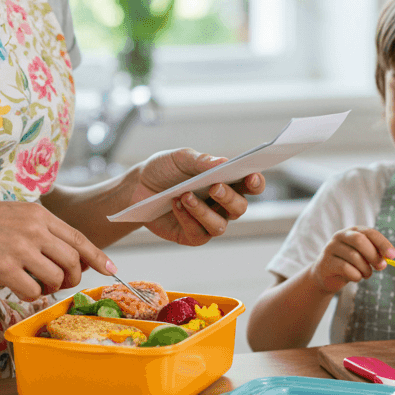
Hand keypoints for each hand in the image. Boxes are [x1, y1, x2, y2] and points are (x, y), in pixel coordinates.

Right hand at [0, 199, 113, 300]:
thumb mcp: (16, 213)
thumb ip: (41, 229)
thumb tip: (66, 252)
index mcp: (39, 214)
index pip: (78, 238)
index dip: (97, 256)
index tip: (111, 269)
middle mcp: (34, 230)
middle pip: (72, 261)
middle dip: (72, 277)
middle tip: (61, 282)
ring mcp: (20, 249)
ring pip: (56, 278)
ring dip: (50, 287)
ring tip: (35, 283)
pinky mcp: (5, 269)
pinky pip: (33, 291)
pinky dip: (30, 294)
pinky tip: (18, 287)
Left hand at [129, 148, 264, 245]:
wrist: (138, 186)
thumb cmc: (165, 169)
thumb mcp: (180, 158)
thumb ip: (201, 160)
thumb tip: (223, 162)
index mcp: (226, 181)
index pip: (250, 185)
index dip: (256, 182)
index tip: (251, 176)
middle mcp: (221, 204)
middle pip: (239, 208)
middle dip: (229, 198)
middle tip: (214, 187)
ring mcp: (207, 222)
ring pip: (220, 226)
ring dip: (203, 211)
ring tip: (185, 195)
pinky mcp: (191, 236)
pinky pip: (198, 234)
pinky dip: (187, 218)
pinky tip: (175, 205)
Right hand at [308, 226, 394, 294]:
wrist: (325, 275)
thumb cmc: (349, 263)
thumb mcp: (363, 256)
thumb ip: (374, 254)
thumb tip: (388, 257)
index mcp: (352, 231)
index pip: (369, 232)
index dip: (383, 243)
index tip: (393, 255)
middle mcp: (340, 236)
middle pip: (359, 240)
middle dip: (373, 255)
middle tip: (381, 266)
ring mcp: (331, 248)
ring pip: (354, 257)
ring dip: (366, 269)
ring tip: (366, 274)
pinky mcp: (326, 262)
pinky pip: (346, 269)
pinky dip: (356, 276)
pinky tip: (355, 277)